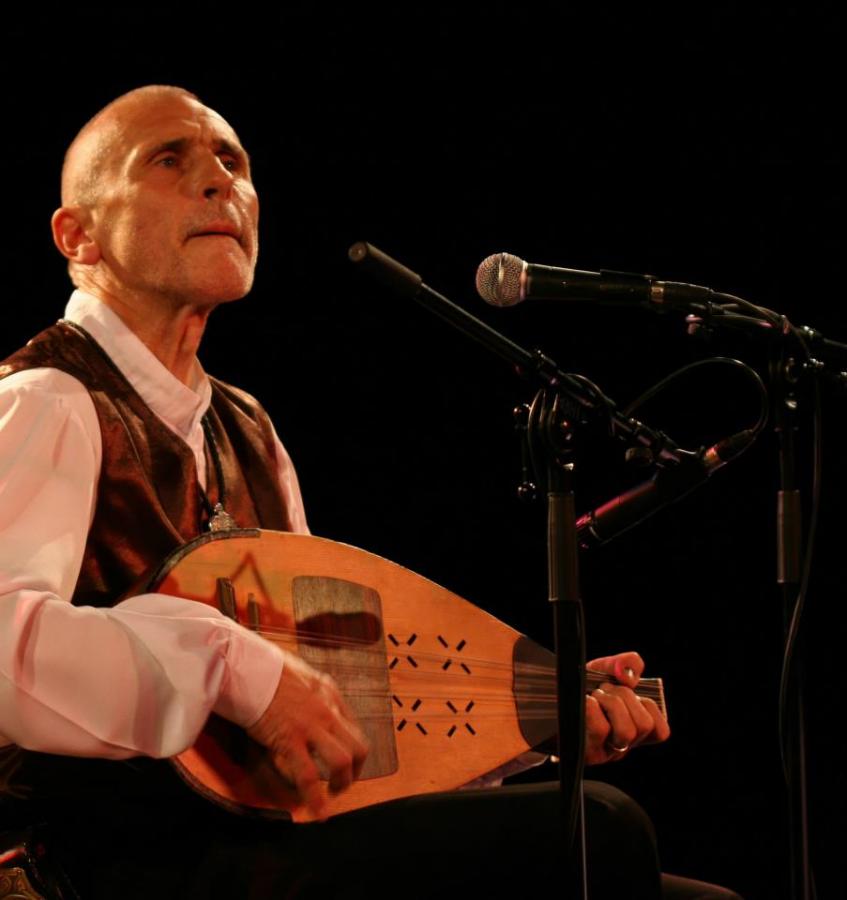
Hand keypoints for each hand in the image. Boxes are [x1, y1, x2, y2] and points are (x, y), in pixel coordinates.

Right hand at [246, 653, 368, 818]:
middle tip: (340, 783)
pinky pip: (309, 776)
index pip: (353, 727)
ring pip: (342, 762)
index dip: (352, 750)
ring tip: (330, 797)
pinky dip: (316, 799)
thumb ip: (309, 688)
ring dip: (340, 784)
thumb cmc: (265, 666)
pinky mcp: (290, 739)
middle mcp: (327, 709)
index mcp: (329, 693)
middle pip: (358, 747)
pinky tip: (317, 813)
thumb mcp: (300, 671)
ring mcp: (311, 726)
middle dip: (355, 771)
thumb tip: (307, 695)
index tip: (345, 762)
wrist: (246, 665)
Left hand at [584, 651, 669, 764]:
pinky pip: (600, 728)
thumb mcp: (604, 671)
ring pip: (627, 730)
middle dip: (625, 697)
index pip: (659, 731)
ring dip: (611, 703)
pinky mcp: (584, 752)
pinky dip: (593, 707)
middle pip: (644, 725)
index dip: (648, 705)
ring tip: (593, 695)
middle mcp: (620, 746)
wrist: (541, 699)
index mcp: (631, 732)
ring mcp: (603, 752)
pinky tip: (583, 701)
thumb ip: (626, 665)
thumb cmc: (579, 688)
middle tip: (604, 689)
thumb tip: (629, 675)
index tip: (627, 691)